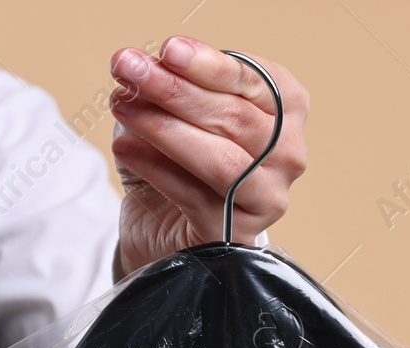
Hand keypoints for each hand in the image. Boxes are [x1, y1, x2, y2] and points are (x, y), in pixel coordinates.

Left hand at [108, 37, 308, 279]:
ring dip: (164, 127)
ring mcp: (267, 199)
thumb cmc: (178, 161)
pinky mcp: (236, 236)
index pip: (253, 80)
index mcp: (286, 111)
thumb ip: (173, 84)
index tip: (167, 50)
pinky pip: (194, 196)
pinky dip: (155, 168)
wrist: (163, 226)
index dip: (208, 64)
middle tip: (129, 70)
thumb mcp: (178, 111)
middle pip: (234, 116)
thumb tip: (144, 65)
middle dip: (175, 89)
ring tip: (122, 106)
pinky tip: (124, 148)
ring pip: (220, 158)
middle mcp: (288, 155)